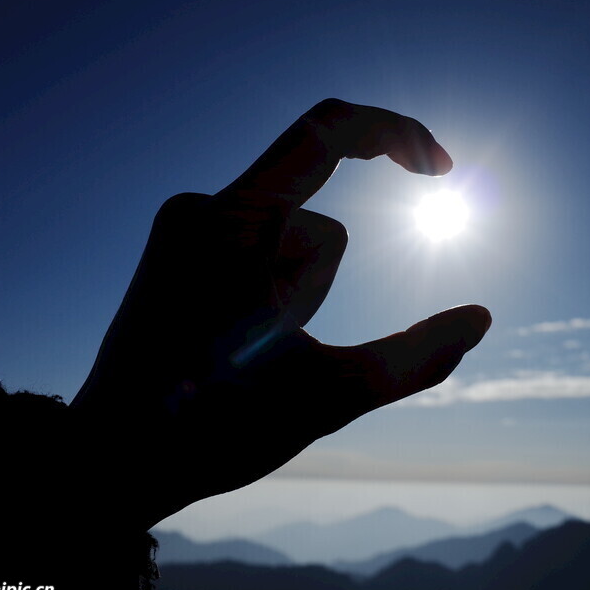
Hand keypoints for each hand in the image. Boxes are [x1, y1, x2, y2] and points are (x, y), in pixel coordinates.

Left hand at [71, 99, 490, 529]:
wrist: (108, 458)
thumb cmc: (213, 432)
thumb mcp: (327, 398)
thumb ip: (412, 359)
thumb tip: (481, 317)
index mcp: (238, 227)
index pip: (328, 131)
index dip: (396, 132)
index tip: (441, 168)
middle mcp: (202, 208)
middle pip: (314, 214)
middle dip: (320, 285)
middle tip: (281, 353)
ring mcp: (181, 224)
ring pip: (287, 231)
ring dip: (296, 287)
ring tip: (246, 360)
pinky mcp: (172, 243)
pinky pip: (253, 235)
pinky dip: (273, 278)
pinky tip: (240, 333)